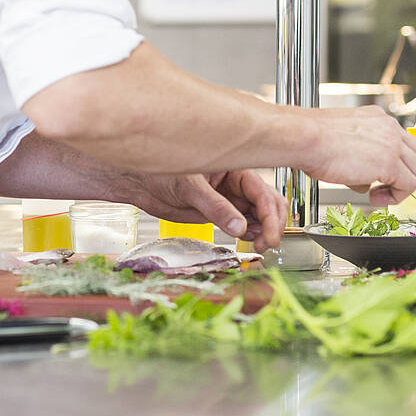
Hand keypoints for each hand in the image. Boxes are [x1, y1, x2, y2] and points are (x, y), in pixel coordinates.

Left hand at [120, 169, 287, 248]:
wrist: (141, 184)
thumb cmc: (160, 173)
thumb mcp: (189, 188)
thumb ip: (215, 207)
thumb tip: (240, 227)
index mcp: (234, 169)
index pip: (263, 193)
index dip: (270, 216)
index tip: (270, 236)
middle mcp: (236, 184)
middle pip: (270, 204)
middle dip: (273, 224)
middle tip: (266, 245)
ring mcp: (231, 199)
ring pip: (261, 215)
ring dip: (265, 231)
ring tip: (259, 246)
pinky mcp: (222, 213)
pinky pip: (246, 224)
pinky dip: (253, 234)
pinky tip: (249, 241)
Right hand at [303, 106, 415, 204]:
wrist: (304, 138)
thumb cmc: (311, 139)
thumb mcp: (342, 141)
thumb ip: (361, 155)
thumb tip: (364, 179)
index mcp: (378, 119)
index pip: (405, 143)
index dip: (399, 164)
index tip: (385, 177)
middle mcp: (389, 127)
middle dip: (405, 177)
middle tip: (385, 188)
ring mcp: (392, 144)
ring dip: (401, 188)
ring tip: (378, 195)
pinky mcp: (390, 163)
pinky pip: (408, 186)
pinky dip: (395, 197)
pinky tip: (374, 197)